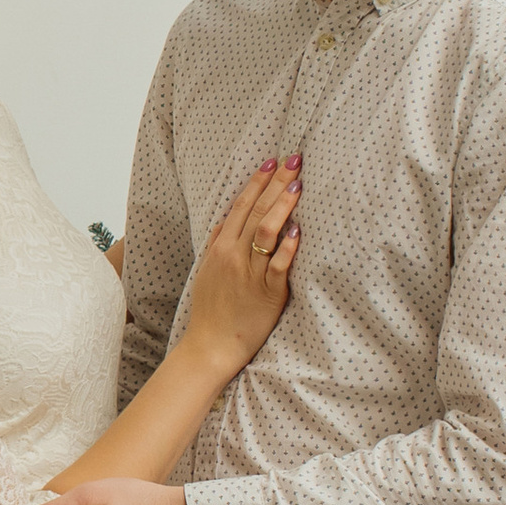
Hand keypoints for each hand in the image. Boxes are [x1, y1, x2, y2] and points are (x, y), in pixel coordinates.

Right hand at [182, 158, 300, 369]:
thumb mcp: (206, 271)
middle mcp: (234, 255)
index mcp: (220, 247)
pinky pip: (278, 265)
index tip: (272, 160)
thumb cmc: (212, 310)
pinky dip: (288, 246)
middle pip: (257, 211)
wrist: (211, 345)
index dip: (257, 182)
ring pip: (267, 231)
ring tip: (298, 184)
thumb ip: (216, 244)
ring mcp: (250, 273)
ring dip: (283, 206)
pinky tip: (299, 230)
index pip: (241, 205)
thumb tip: (224, 221)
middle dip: (276, 183)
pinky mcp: (267, 292)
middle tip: (294, 159)